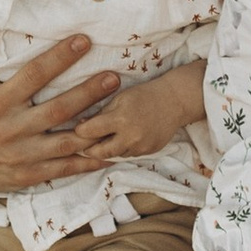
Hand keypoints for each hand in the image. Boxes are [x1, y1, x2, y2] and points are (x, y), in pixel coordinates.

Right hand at [0, 19, 124, 197]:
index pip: (33, 75)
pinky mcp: (29, 175)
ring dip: (94, 127)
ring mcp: (22, 155)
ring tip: (119, 112)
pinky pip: (63, 169)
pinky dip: (87, 163)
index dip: (59, 58)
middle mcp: (12, 129)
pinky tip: (111, 152)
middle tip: (114, 77)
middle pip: (56, 110)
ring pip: (65, 142)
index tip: (83, 40)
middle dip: (88, 93)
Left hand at [67, 57, 205, 166]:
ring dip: (105, 150)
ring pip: (114, 155)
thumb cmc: (143, 95)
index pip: (89, 132)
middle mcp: (130, 136)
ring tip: (99, 142)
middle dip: (88, 149)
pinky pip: (128, 155)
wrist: (174, 101)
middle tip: (81, 146)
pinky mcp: (148, 152)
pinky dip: (121, 149)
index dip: (80, 131)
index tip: (75, 129)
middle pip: (99, 152)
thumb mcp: (119, 98)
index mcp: (120, 118)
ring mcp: (140, 147)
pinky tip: (119, 141)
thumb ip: (100, 114)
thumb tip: (80, 126)